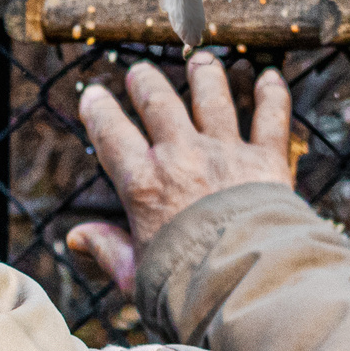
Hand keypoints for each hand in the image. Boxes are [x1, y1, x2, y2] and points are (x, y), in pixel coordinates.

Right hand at [66, 53, 292, 293]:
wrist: (250, 286)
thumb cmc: (188, 289)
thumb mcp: (136, 276)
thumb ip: (108, 251)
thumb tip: (76, 238)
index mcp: (143, 184)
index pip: (111, 134)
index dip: (99, 110)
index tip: (93, 94)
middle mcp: (182, 157)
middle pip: (158, 103)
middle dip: (145, 82)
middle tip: (139, 73)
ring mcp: (226, 153)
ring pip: (212, 97)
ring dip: (205, 75)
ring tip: (201, 60)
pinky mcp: (268, 161)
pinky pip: (271, 117)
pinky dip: (272, 94)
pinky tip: (271, 77)